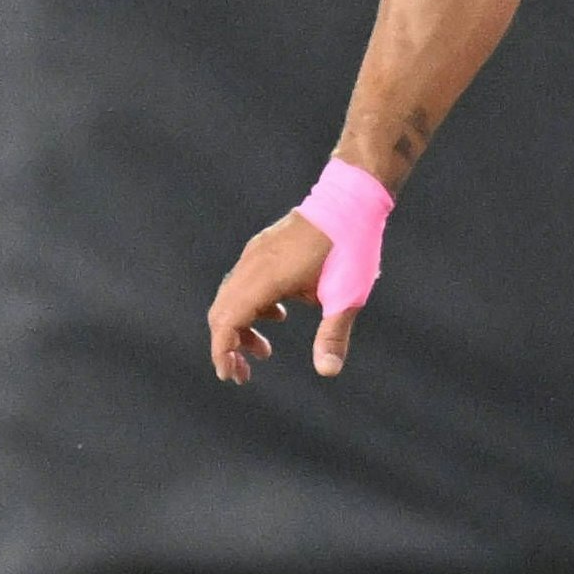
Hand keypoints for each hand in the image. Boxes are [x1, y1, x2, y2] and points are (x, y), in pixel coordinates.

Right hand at [207, 212, 356, 382]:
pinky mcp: (264, 247)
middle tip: (244, 373)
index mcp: (267, 277)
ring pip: (231, 296)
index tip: (232, 375)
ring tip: (264, 351)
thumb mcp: (347, 295)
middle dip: (228, 345)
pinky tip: (278, 315)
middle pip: (222, 311)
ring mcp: (256, 252)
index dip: (223, 351)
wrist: (351, 198)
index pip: (227, 320)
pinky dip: (251, 307)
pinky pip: (244, 282)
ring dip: (241, 326)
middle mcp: (253, 263)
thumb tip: (328, 371)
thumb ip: (333, 333)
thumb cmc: (351, 246)